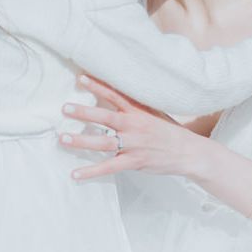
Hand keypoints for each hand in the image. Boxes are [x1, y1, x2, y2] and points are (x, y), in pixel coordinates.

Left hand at [59, 74, 202, 180]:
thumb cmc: (168, 130)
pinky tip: (75, 174)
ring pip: (103, 142)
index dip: (97, 86)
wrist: (188, 152)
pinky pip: (109, 167)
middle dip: (84, 113)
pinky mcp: (134, 162)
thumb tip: (113, 92)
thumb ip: (133, 104)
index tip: (80, 78)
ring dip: (81, 141)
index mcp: (137, 111)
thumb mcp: (152, 111)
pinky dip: (91, 171)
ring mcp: (133, 145)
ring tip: (63, 138)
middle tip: (65, 108)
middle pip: (105, 117)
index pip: (114, 95)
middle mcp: (133, 126)